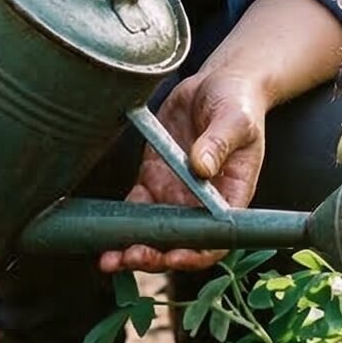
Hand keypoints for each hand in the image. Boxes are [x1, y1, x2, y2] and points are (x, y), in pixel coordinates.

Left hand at [99, 69, 267, 273]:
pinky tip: (103, 231)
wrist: (217, 83)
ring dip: (132, 248)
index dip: (195, 253)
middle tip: (132, 257)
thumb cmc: (238, 103)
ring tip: (110, 259)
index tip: (174, 256)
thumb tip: (201, 167)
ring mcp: (176, 193)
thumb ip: (219, 142)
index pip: (216, 237)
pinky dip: (120, 222)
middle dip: (155, 256)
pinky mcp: (154, 178)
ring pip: (154, 232)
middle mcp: (202, 202)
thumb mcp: (235, 119)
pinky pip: (136, 207)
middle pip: (180, 242)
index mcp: (230, 194)